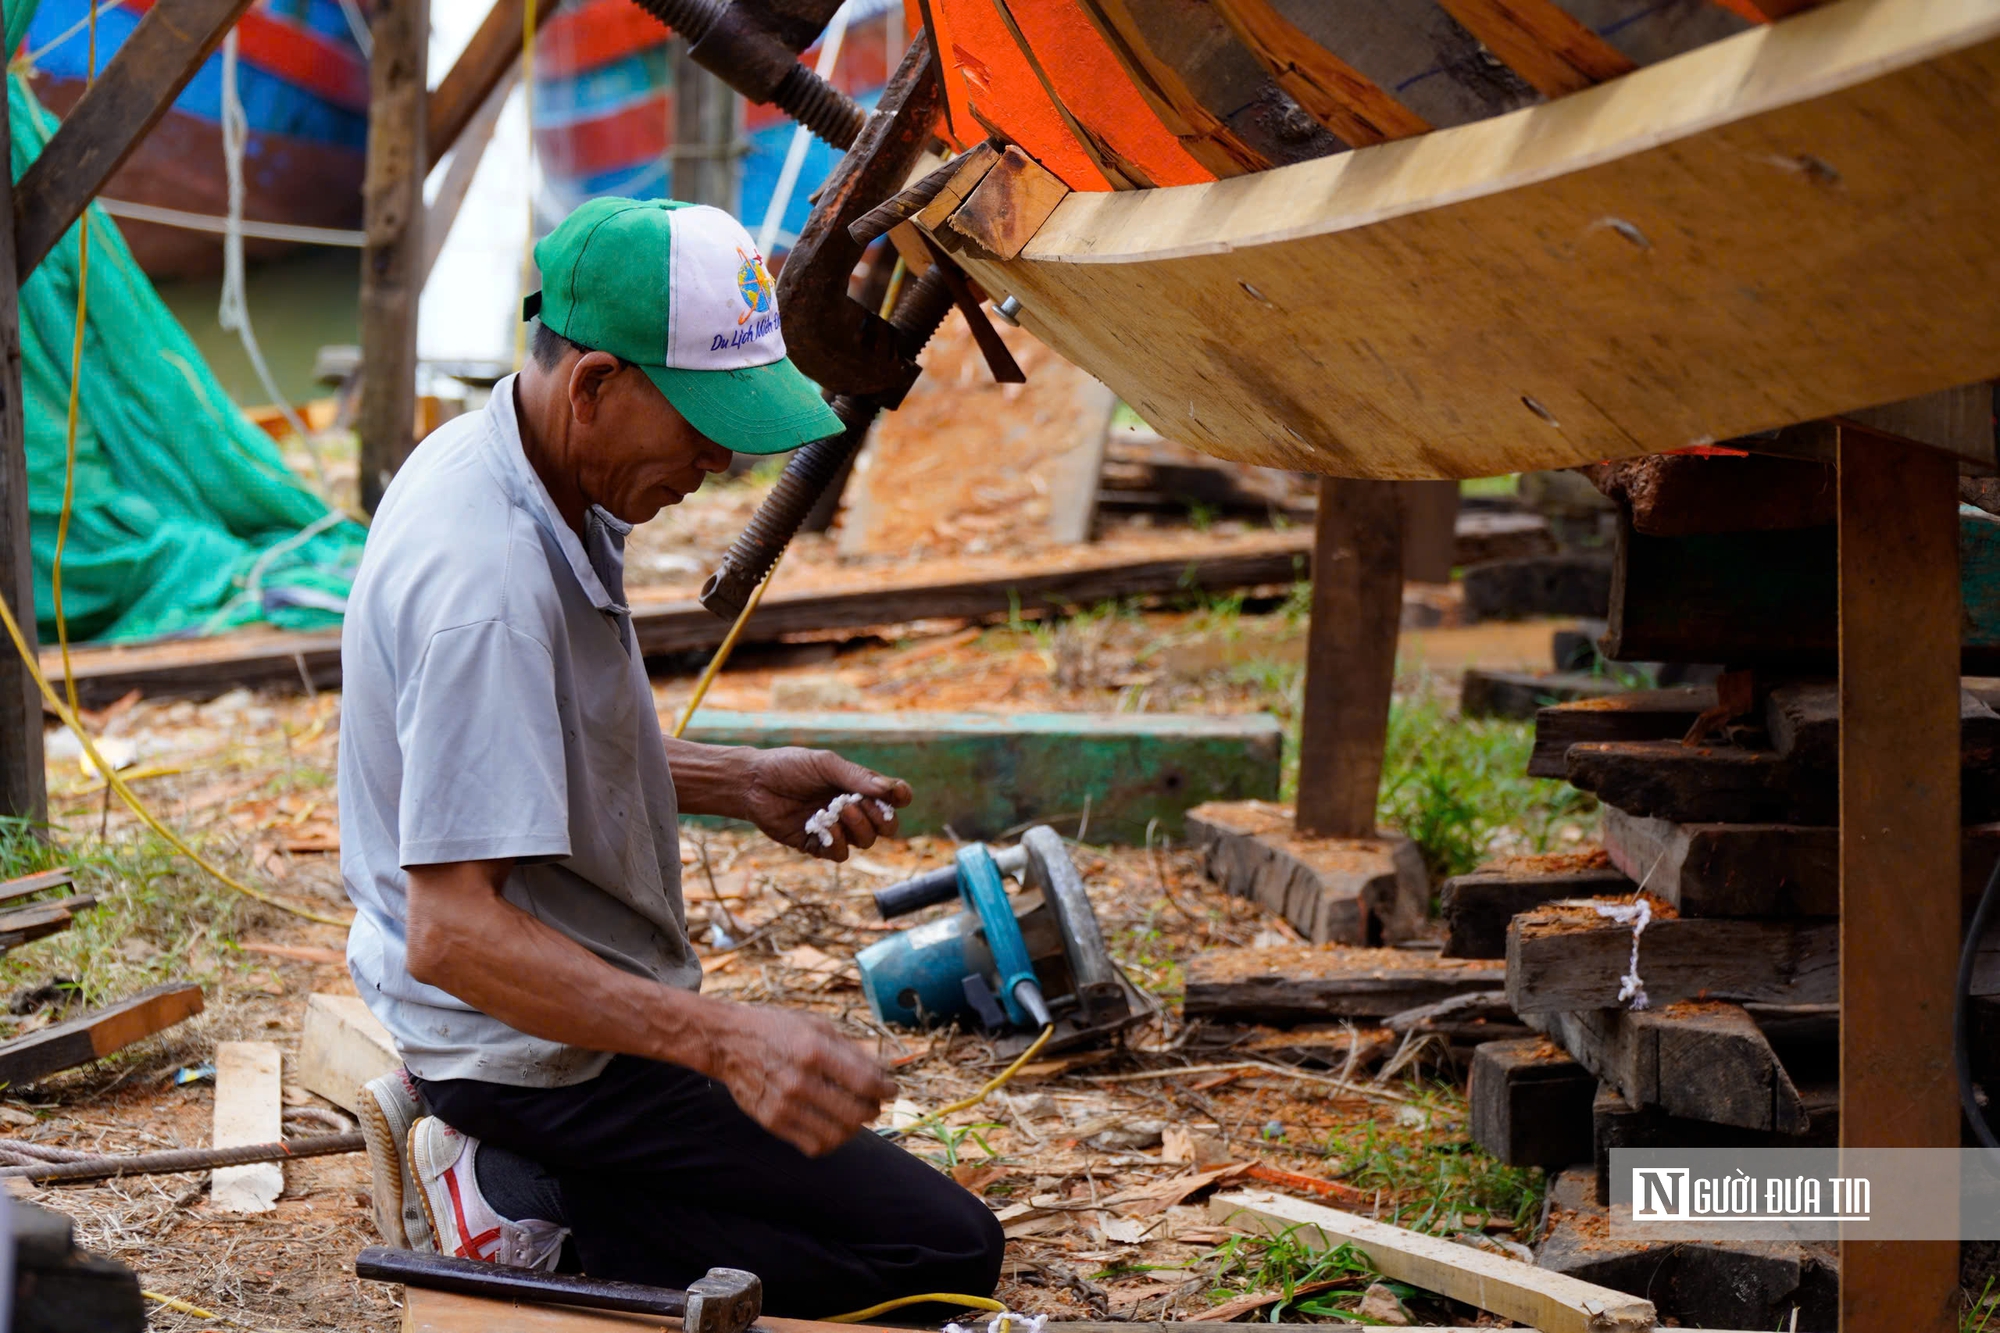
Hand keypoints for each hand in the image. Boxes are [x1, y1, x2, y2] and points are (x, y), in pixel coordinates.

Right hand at [709, 1003, 896, 1155]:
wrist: (728, 1043)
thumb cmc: (778, 1029)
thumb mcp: (817, 1025)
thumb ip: (852, 1049)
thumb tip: (886, 1069)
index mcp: (814, 1050)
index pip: (866, 1082)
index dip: (886, 1090)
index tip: (891, 1090)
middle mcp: (800, 1080)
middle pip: (856, 1112)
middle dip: (874, 1109)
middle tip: (874, 1103)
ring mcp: (784, 1104)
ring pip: (838, 1134)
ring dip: (855, 1128)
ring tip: (854, 1115)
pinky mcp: (772, 1122)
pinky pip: (814, 1145)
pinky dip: (832, 1140)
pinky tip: (832, 1125)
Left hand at [742, 746, 910, 861]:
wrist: (754, 783)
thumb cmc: (790, 766)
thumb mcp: (826, 764)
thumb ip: (857, 777)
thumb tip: (888, 791)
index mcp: (858, 787)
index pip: (893, 798)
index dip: (900, 798)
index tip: (897, 795)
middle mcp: (852, 809)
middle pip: (886, 826)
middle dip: (883, 820)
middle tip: (864, 806)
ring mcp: (835, 829)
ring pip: (865, 842)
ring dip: (859, 829)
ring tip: (839, 811)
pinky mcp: (815, 845)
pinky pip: (839, 854)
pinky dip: (836, 842)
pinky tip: (824, 828)